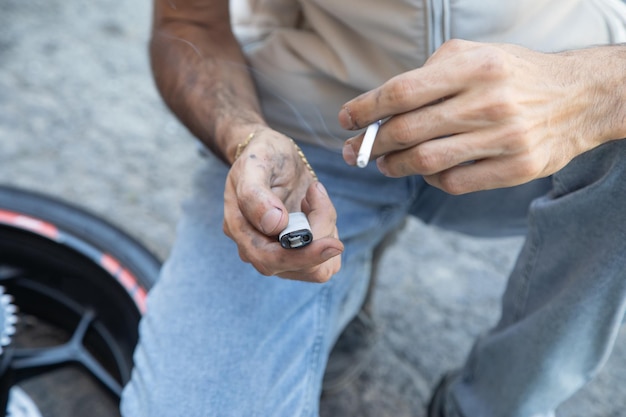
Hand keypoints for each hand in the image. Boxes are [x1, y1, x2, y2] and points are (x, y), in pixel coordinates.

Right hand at [223, 127, 342, 281]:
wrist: (272, 155)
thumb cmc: (261, 156)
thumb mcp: (255, 164)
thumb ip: (256, 195)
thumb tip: (274, 226)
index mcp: (240, 230)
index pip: (271, 260)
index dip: (303, 256)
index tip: (333, 243)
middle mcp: (257, 248)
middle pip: (299, 266)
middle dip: (319, 233)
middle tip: (316, 194)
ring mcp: (278, 253)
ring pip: (316, 267)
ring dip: (325, 231)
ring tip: (313, 198)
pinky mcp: (299, 252)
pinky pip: (324, 259)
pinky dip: (329, 232)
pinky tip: (315, 208)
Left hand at [340, 39, 609, 193]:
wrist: (579, 97)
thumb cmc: (513, 74)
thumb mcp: (475, 55)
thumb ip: (429, 75)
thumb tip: (381, 109)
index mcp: (474, 66)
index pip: (402, 92)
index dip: (365, 109)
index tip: (345, 120)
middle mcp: (489, 102)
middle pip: (407, 131)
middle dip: (370, 143)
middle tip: (353, 150)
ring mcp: (505, 138)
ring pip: (426, 161)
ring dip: (394, 166)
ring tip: (383, 163)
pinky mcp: (517, 168)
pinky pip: (455, 183)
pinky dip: (430, 179)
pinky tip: (424, 171)